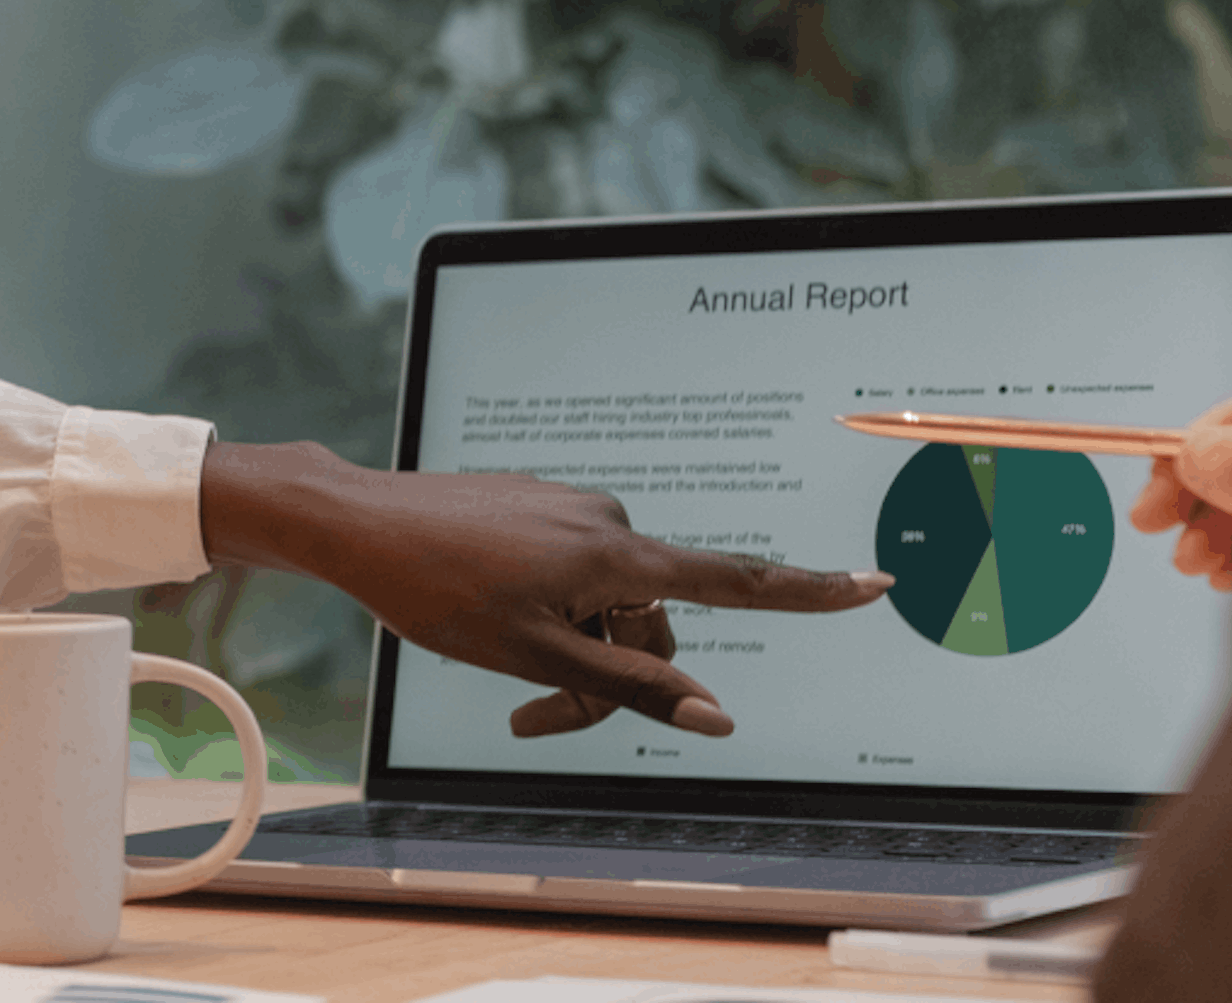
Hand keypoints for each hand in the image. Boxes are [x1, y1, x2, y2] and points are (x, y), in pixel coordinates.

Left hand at [202, 442, 891, 737]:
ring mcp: (572, 512)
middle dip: (609, 680)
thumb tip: (716, 716)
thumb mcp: (535, 656)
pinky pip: (570, 576)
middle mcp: (610, 523)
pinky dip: (548, 614)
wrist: (357, 522)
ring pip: (605, 607)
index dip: (809, 591)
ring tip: (501, 673)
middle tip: (530, 722)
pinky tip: (487, 616)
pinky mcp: (539, 510)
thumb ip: (630, 687)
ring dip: (572, 653)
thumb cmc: (436, 590)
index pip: (735, 582)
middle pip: (651, 627)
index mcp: (619, 557)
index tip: (875, 584)